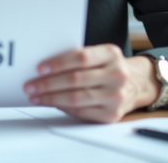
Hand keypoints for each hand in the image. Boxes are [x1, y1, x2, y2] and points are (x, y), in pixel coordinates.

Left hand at [23, 44, 158, 122]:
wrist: (136, 83)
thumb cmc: (109, 67)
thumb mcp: (100, 55)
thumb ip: (78, 57)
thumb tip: (45, 67)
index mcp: (111, 54)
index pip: (81, 57)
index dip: (58, 63)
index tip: (40, 68)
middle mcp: (116, 75)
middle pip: (75, 79)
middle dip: (48, 83)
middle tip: (31, 85)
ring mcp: (116, 96)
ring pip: (76, 98)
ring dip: (51, 98)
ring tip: (36, 96)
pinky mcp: (112, 114)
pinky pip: (82, 112)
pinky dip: (63, 108)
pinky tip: (52, 103)